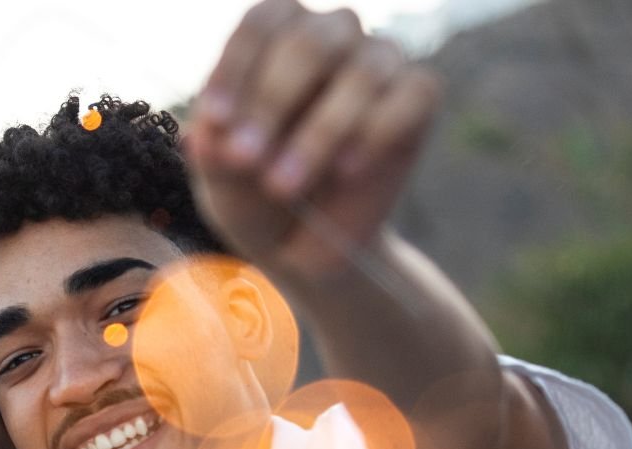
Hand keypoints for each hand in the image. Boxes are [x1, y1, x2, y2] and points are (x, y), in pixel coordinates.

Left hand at [184, 0, 441, 283]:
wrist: (297, 241)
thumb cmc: (251, 189)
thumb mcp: (219, 174)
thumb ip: (213, 147)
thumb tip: (216, 132)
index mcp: (277, 34)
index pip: (262, 23)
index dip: (237, 69)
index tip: (217, 123)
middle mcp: (332, 34)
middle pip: (309, 44)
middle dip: (273, 103)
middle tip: (246, 159)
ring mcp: (379, 61)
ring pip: (362, 73)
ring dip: (319, 133)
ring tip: (283, 185)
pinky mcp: (418, 96)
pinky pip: (411, 96)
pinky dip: (376, 134)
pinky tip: (345, 171)